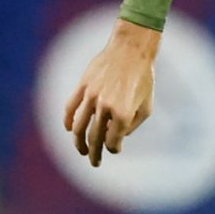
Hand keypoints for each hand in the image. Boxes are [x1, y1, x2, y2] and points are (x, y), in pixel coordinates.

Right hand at [63, 20, 158, 166]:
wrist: (131, 50)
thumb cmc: (143, 78)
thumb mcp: (146, 106)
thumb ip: (132, 125)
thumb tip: (117, 136)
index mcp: (122, 113)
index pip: (113, 141)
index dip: (114, 148)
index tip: (115, 148)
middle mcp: (105, 107)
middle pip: (95, 138)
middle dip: (94, 153)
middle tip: (95, 163)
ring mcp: (92, 96)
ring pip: (78, 126)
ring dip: (78, 142)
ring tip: (82, 151)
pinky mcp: (83, 86)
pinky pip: (70, 107)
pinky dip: (67, 121)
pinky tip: (69, 130)